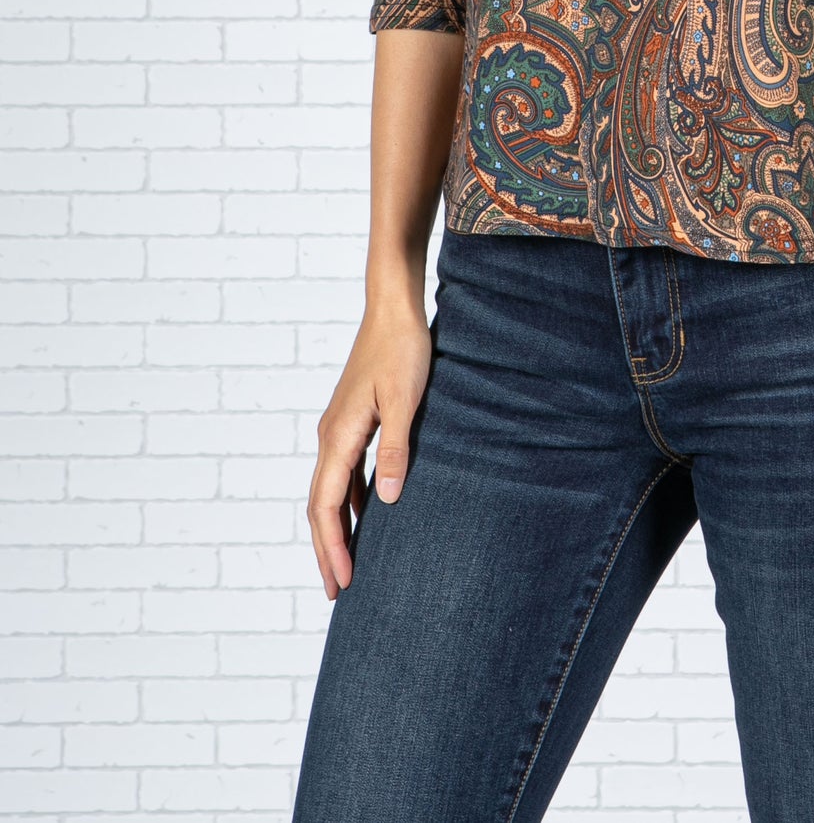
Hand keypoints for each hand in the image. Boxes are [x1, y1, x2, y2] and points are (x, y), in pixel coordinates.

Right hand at [305, 299, 434, 599]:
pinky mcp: (352, 420)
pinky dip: (348, 500)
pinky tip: (365, 514)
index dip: (332, 548)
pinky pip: (343, 472)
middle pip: (319, 506)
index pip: (325, 507)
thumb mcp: (406, 401)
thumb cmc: (402, 350)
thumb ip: (396, 450)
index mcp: (338, 436)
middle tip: (337, 592)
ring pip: (329, 490)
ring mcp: (339, 428)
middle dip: (326, 550)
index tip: (342, 584)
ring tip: (347, 563)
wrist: (393, 309)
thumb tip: (387, 501)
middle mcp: (330, 436)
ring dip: (336, 528)